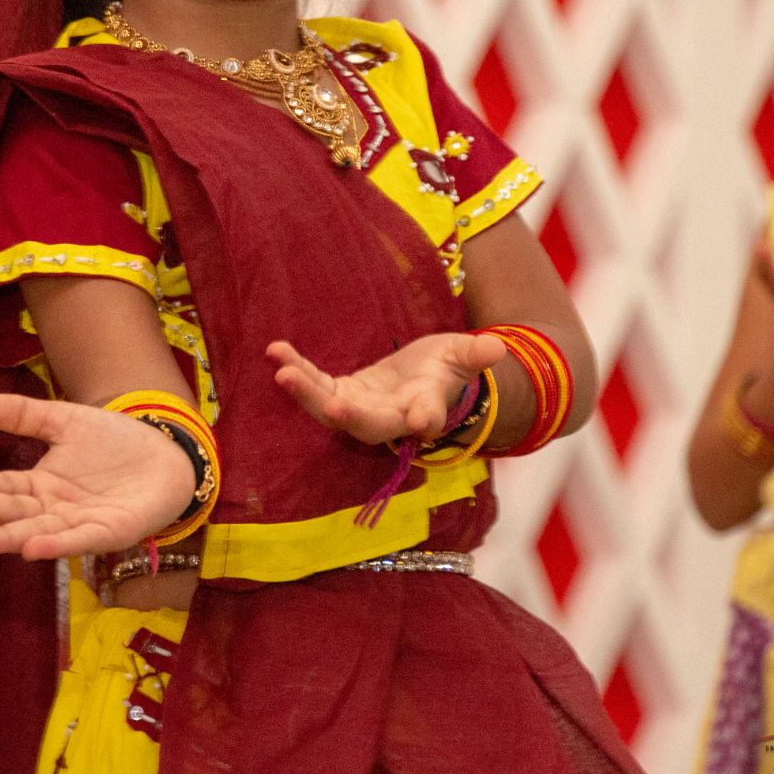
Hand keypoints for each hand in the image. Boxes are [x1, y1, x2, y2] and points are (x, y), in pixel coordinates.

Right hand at [0, 393, 195, 559]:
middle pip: (16, 513)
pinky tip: (33, 548)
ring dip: (9, 538)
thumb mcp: (65, 420)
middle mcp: (56, 509)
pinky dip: (57, 546)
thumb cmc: (114, 441)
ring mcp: (80, 525)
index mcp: (43, 484)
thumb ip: (23, 415)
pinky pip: (79, 541)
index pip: (7, 487)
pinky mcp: (108, 533)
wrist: (166, 454)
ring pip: (38, 532)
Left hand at [267, 329, 505, 445]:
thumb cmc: (447, 368)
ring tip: (284, 373)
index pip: (427, 420)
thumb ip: (474, 355)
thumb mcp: (461, 356)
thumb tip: (497, 347)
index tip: (421, 423)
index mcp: (425, 410)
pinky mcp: (341, 394)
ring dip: (307, 394)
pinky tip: (275, 350)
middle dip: (349, 416)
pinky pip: (315, 385)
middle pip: (368, 425)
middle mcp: (390, 418)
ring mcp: (361, 409)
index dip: (424, 422)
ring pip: (332, 409)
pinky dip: (296, 370)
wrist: (422, 379)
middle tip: (332, 405)